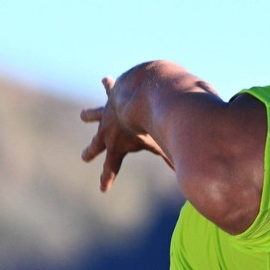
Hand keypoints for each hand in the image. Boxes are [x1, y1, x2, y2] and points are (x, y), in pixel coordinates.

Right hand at [79, 75, 171, 191]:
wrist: (141, 98)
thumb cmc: (151, 124)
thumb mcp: (160, 146)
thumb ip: (170, 160)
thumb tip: (186, 176)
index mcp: (116, 146)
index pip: (110, 168)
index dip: (106, 179)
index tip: (103, 189)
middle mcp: (107, 131)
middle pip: (96, 145)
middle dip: (90, 151)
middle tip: (84, 157)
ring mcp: (108, 113)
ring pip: (95, 116)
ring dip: (90, 115)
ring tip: (83, 115)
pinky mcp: (114, 96)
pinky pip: (110, 90)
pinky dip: (108, 85)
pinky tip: (106, 80)